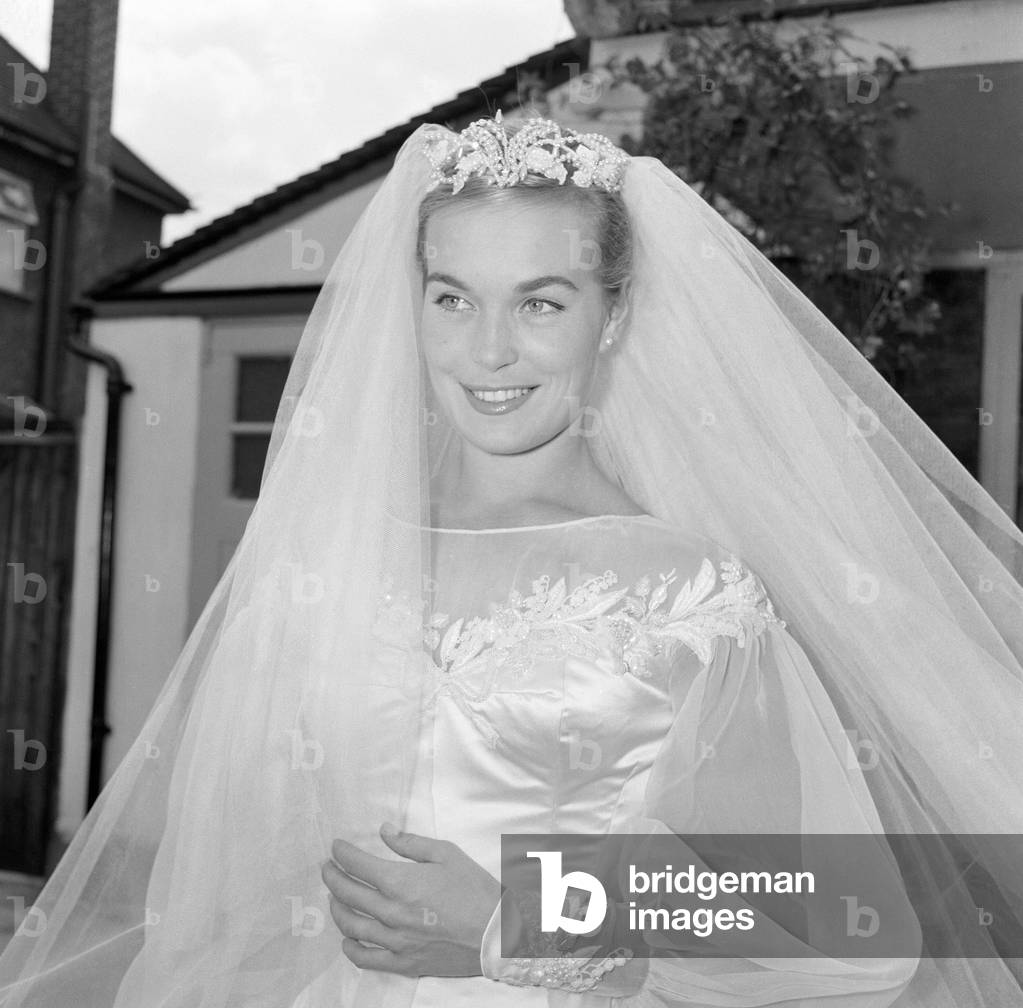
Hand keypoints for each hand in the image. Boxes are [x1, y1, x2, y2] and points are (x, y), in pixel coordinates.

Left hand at [321, 822, 501, 977]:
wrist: (496, 933)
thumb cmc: (474, 889)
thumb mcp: (447, 854)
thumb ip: (411, 843)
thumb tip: (384, 831)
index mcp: (402, 882)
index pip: (359, 865)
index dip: (342, 854)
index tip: (336, 847)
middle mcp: (392, 912)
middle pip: (349, 893)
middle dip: (332, 877)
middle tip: (327, 867)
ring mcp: (396, 940)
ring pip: (352, 925)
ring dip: (337, 908)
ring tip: (334, 897)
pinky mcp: (403, 962)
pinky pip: (366, 958)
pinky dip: (350, 947)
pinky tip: (347, 937)